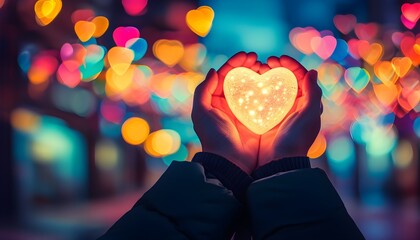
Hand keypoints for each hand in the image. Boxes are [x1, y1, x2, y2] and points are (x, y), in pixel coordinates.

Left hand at [192, 52, 260, 173]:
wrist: (229, 162)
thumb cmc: (213, 137)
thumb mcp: (201, 112)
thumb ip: (203, 90)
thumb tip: (213, 71)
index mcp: (215, 101)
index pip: (225, 76)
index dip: (235, 63)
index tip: (247, 55)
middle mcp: (229, 104)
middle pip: (239, 79)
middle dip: (248, 67)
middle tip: (259, 60)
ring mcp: (243, 112)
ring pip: (252, 88)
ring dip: (259, 76)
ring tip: (267, 68)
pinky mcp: (256, 120)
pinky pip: (263, 101)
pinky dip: (268, 91)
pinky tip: (275, 84)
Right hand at [258, 56, 321, 166]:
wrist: (280, 162)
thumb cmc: (296, 139)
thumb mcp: (308, 115)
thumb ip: (312, 94)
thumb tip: (313, 72)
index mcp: (307, 103)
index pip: (300, 77)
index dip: (290, 64)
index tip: (277, 59)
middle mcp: (295, 106)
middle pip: (286, 80)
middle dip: (276, 68)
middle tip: (264, 63)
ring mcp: (280, 112)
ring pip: (274, 87)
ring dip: (266, 76)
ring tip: (256, 71)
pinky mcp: (267, 118)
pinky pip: (263, 99)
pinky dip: (257, 89)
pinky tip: (249, 86)